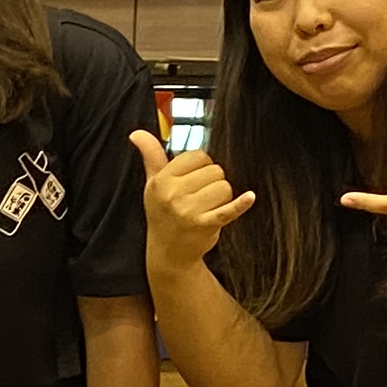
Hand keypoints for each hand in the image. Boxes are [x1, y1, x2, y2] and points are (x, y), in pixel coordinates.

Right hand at [132, 126, 254, 276]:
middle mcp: (173, 194)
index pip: (197, 156)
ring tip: (207, 208)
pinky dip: (240, 204)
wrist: (169, 253)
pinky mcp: (205, 225)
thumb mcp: (153, 185)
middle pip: (215, 170)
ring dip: (222, 197)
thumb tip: (137, 133)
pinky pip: (228, 209)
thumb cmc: (162, 214)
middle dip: (212, 182)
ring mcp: (189, 210)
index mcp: (162, 180)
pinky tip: (249, 198)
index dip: (201, 166)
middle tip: (199, 198)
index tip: (193, 180)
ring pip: (225, 187)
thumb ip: (151, 156)